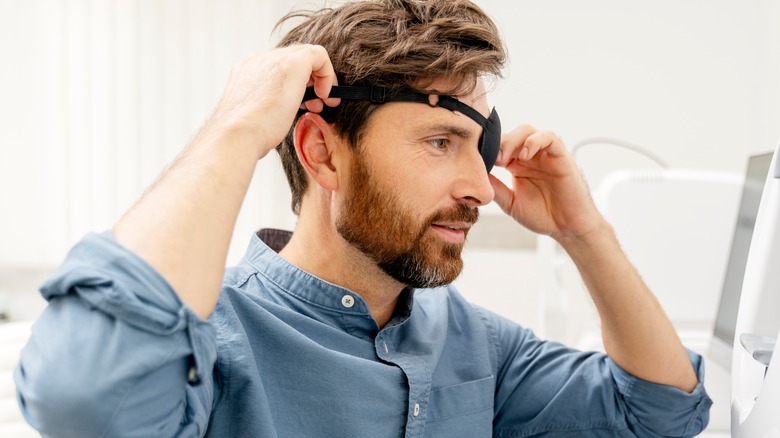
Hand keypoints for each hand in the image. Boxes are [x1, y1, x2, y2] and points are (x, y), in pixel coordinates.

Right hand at [210, 44, 340, 157]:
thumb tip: (280, 111)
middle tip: (315, 106)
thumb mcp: (254, 116)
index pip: (277, 69)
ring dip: (318, 80)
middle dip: (308, 83)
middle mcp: (258, 61)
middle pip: (292, 60)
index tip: (303, 104)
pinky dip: (327, 74)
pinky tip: (325, 95)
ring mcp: (273, 59)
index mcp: (247, 72)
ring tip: (320, 105)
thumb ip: (267, 105)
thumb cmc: (246, 136)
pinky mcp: (292, 63)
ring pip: (305, 56)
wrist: (238, 136)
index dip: (295, 85)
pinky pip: (319, 55)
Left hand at [489, 124, 604, 241]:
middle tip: (493, 161)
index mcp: (516, 165)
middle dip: (498, 144)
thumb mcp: (510, 202)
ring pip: (527, 130)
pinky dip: (534, 141)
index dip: (488, 150)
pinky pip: (549, 137)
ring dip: (513, 140)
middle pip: (510, 134)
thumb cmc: (542, 216)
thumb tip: (475, 176)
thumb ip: (496, 188)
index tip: (479, 161)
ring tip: (505, 159)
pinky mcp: (561, 155)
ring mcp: (545, 154)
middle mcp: (530, 156)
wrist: (567, 228)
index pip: (500, 146)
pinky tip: (524, 155)